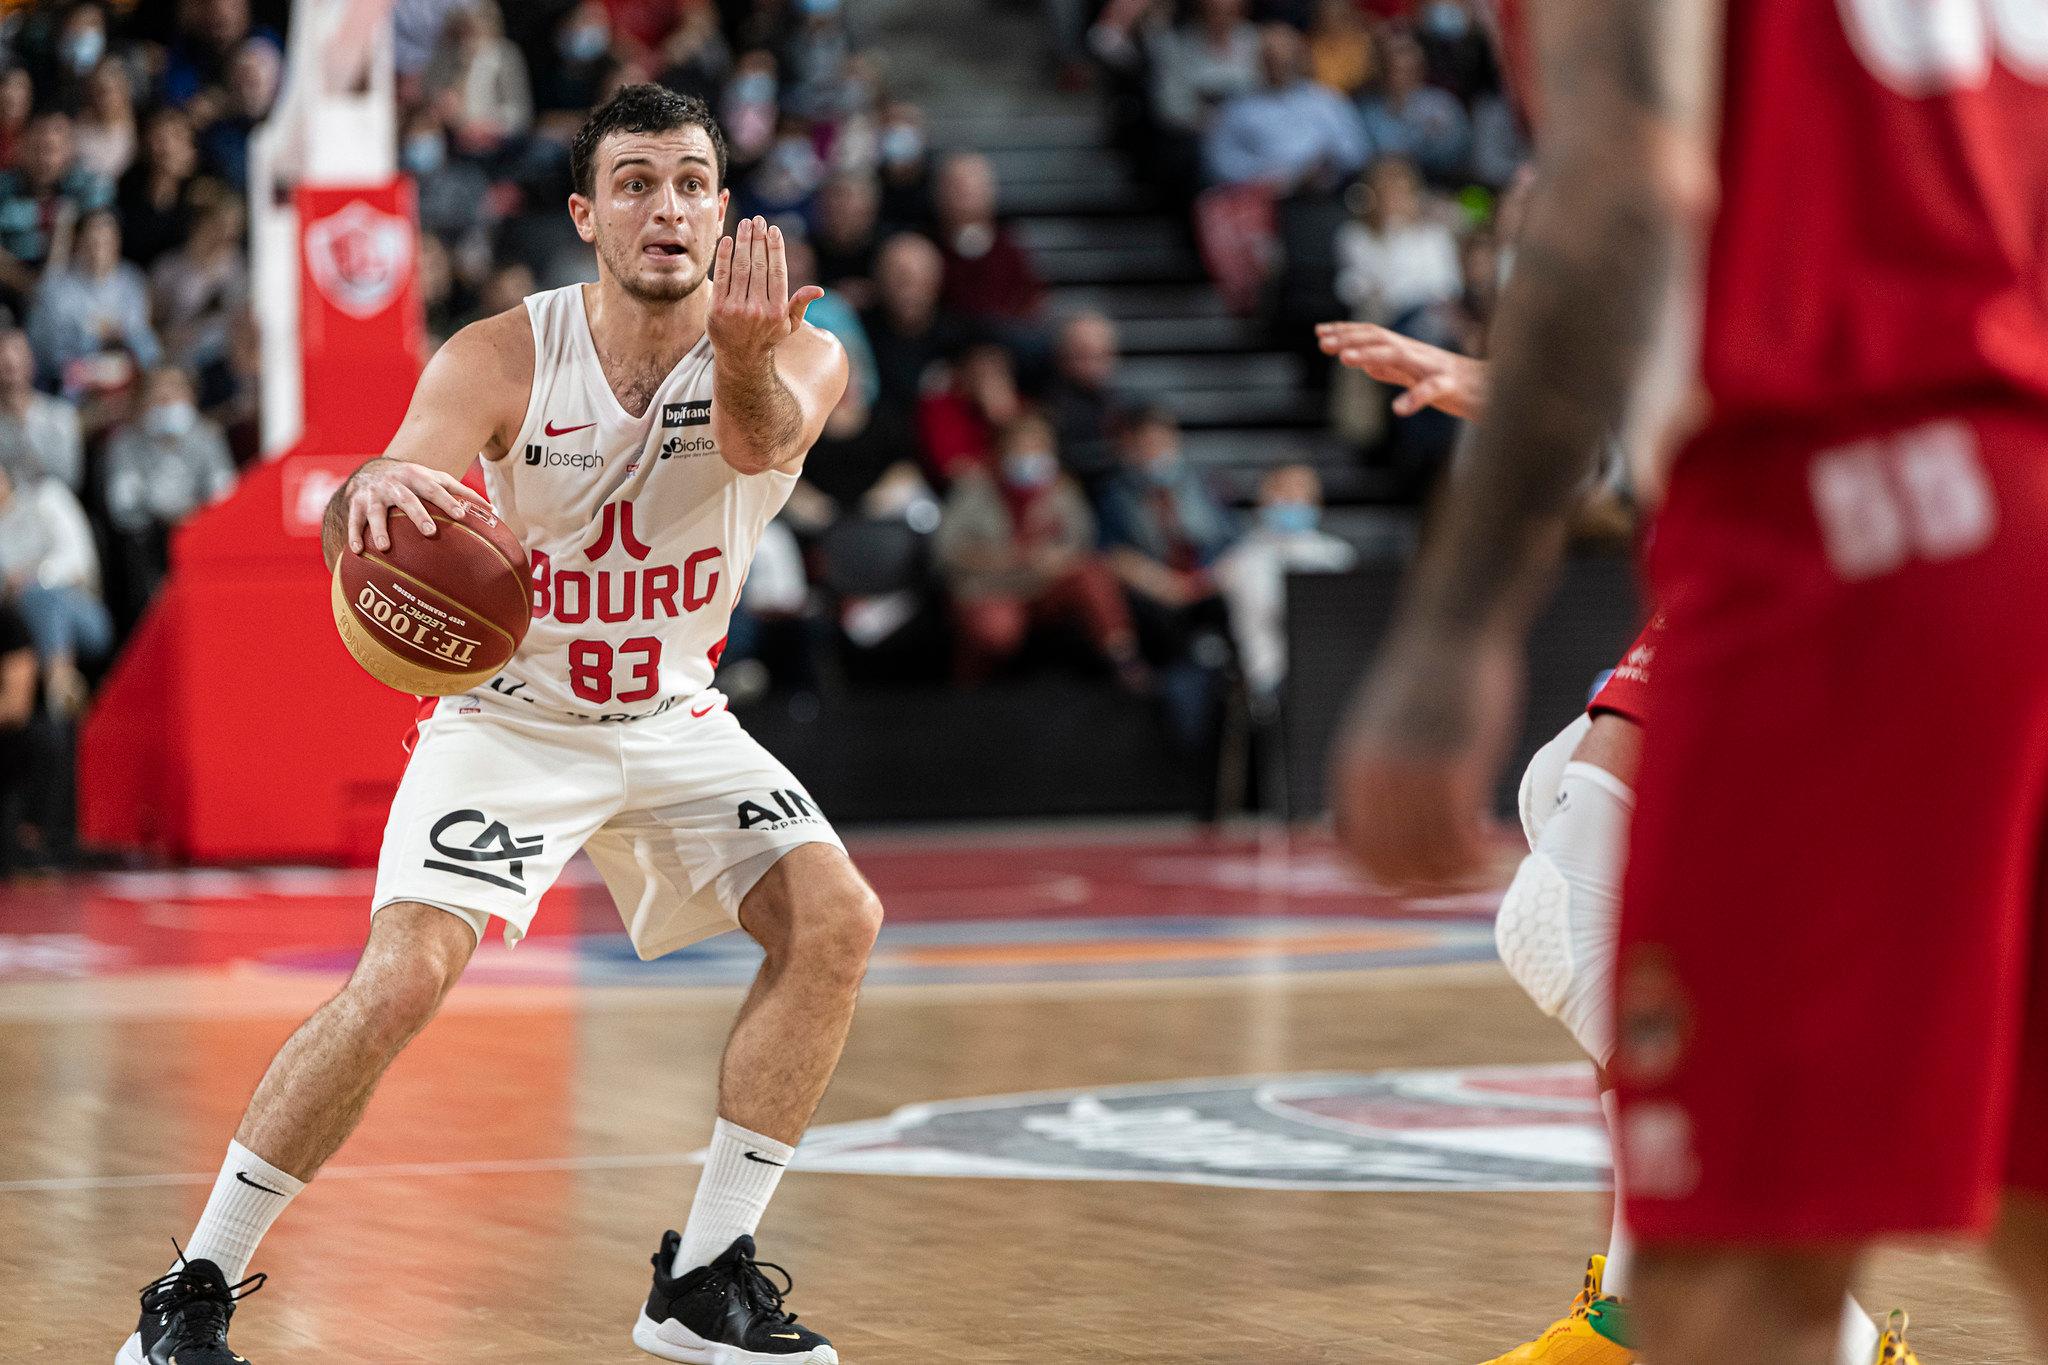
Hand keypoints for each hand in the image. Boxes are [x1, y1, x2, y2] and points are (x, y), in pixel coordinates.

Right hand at [346, 461, 472, 554]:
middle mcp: (395, 484)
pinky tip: (358, 551)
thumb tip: (493, 510)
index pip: (435, 488)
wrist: (371, 471)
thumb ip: (460, 492)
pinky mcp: (356, 503)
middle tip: (430, 532)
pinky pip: (354, 520)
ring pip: (377, 512)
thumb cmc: (413, 481)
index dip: (448, 501)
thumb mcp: (434, 479)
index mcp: (417, 477)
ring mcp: (374, 494)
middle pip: (407, 499)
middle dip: (418, 515)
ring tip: (385, 547)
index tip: (461, 515)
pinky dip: (355, 534)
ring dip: (380, 529)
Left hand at [709, 216, 824, 362]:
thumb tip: (819, 290)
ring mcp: (736, 309)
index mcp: (778, 311)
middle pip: (759, 266)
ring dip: (743, 242)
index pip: (777, 271)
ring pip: (741, 267)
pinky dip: (724, 256)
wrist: (740, 358)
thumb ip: (801, 304)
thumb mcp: (788, 324)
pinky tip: (726, 240)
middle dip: (758, 239)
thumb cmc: (767, 336)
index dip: (775, 248)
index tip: (773, 230)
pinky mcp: (718, 308)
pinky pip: (722, 276)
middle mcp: (758, 309)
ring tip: (745, 224)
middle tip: (757, 220)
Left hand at [1316, 322, 1487, 419]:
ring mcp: (1434, 368)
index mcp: (1410, 352)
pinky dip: (1415, 398)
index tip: (1320, 332)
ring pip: (1400, 355)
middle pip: (1380, 339)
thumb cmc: (1455, 385)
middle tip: (1322, 343)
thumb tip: (1367, 365)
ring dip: (1371, 355)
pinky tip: (1399, 409)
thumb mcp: (1417, 376)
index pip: (1374, 335)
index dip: (1347, 332)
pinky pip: (1432, 391)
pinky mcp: (1451, 387)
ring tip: (1346, 360)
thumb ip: (1393, 371)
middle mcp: (1419, 354)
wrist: (1496, 391)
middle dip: (1350, 340)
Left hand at [1330, 626, 1519, 890]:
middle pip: (1394, 867)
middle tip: (1460, 885)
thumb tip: (1380, 816)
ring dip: (1458, 878)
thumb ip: (1375, 774)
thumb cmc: (1425, 678)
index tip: (1418, 886)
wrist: (1452, 627)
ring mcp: (1414, 775)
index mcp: (1351, 773)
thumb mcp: (1379, 729)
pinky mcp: (1456, 767)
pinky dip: (1478, 859)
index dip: (1387, 881)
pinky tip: (1495, 854)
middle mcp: (1375, 780)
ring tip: (1482, 872)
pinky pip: (1461, 838)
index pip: (1356, 856)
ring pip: (1430, 859)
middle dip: (1428, 887)